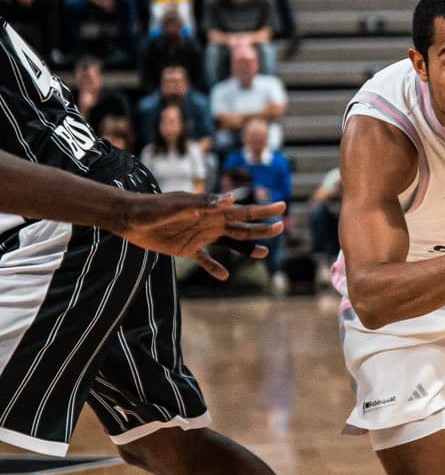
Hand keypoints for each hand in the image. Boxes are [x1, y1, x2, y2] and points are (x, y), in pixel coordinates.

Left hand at [117, 190, 282, 280]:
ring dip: (246, 247)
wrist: (131, 218)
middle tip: (281, 228)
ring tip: (263, 253)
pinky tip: (224, 276)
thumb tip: (233, 198)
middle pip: (242, 228)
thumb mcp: (181, 205)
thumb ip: (206, 203)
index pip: (244, 211)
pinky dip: (214, 268)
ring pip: (230, 243)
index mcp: (213, 211)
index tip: (283, 206)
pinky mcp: (187, 249)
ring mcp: (200, 236)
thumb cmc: (155, 208)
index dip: (264, 210)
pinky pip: (205, 259)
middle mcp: (210, 223)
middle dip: (262, 228)